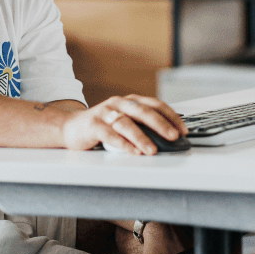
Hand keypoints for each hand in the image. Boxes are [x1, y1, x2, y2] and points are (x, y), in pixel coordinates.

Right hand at [60, 95, 187, 154]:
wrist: (71, 127)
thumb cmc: (102, 126)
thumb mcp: (125, 122)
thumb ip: (142, 127)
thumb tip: (168, 140)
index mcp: (130, 101)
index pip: (155, 105)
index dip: (171, 116)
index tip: (183, 130)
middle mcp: (118, 103)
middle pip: (143, 111)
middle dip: (161, 125)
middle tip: (173, 136)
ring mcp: (105, 112)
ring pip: (126, 123)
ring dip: (141, 137)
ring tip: (152, 149)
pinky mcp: (93, 125)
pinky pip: (109, 134)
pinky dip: (122, 144)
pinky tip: (132, 152)